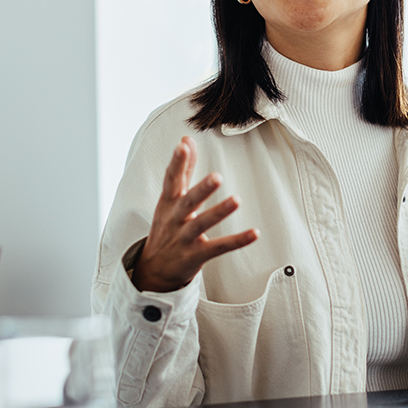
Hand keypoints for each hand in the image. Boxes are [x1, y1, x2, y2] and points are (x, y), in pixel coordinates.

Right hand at [131, 136, 258, 292]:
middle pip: (188, 202)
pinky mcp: (196, 255)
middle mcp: (175, 219)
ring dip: (218, 212)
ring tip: (236, 200)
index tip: (183, 146)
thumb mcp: (169, 199)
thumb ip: (181, 170)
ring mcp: (185, 238)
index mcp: (169, 203)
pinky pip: (218, 248)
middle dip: (201, 190)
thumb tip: (185, 139)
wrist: (154, 268)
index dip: (177, 163)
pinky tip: (254, 233)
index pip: (171, 180)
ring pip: (201, 225)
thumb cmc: (167, 226)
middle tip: (217, 176)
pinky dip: (236, 241)